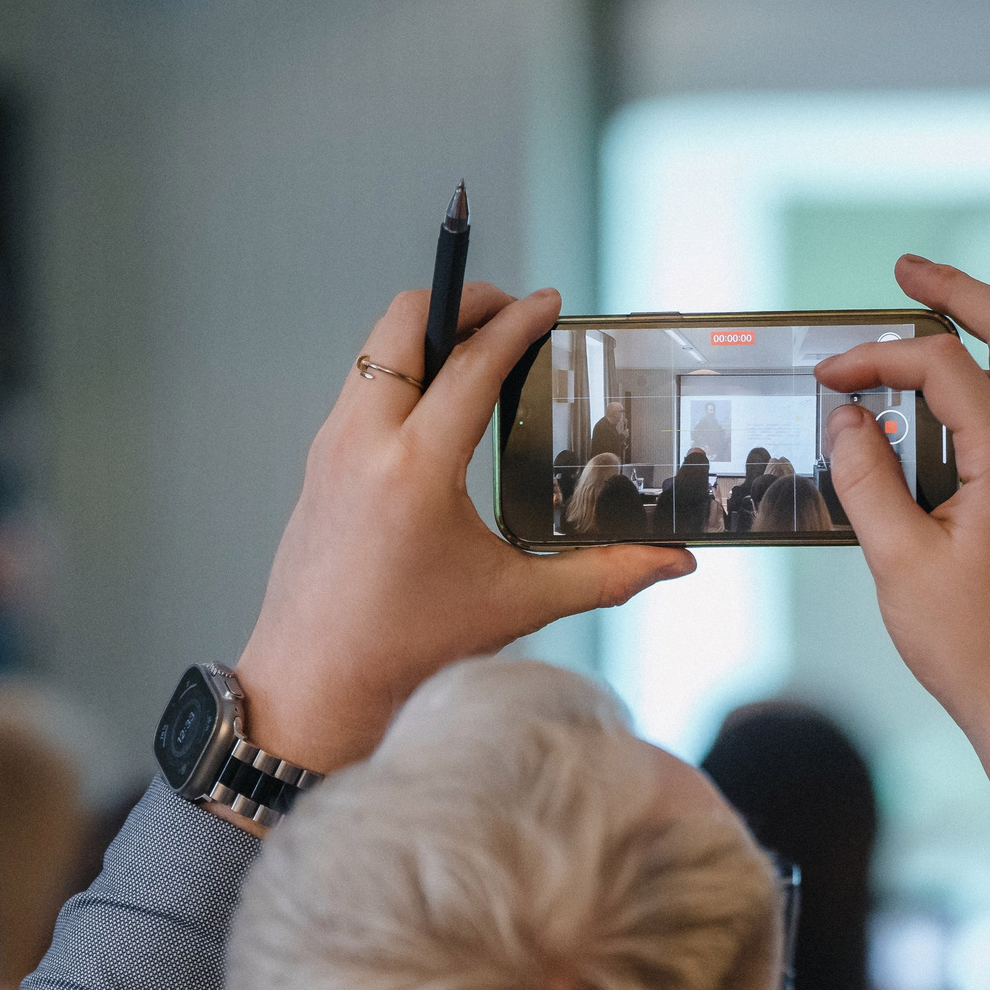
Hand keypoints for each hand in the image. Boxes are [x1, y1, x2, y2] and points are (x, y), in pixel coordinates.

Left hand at [234, 285, 692, 775]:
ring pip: (377, 349)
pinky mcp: (317, 464)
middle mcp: (364, 444)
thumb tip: (675, 562)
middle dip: (464, 302)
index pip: (472, 362)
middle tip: (513, 313)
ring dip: (430, 333)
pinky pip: (362, 387)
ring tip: (483, 351)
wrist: (314, 687)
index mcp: (416, 469)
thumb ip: (604, 574)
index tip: (550, 302)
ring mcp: (331, 448)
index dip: (518, 322)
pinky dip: (403, 371)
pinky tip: (441, 403)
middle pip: (406, 321)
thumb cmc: (408, 652)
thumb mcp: (517, 605)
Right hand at [815, 257, 989, 871]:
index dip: (876, 358)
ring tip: (920, 315)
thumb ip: (865, 480)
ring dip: (977, 331)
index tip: (826, 380)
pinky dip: (984, 382)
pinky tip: (941, 398)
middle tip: (904, 268)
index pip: (941, 366)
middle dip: (959, 290)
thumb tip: (846, 419)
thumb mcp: (897, 562)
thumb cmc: (971, 647)